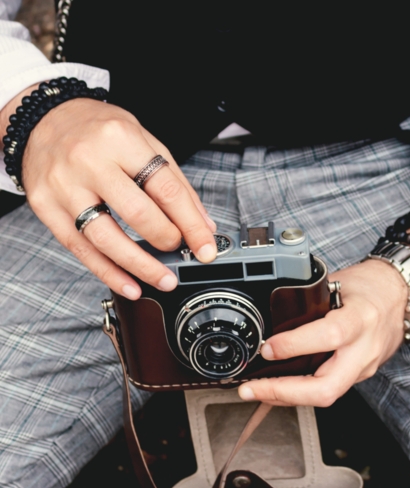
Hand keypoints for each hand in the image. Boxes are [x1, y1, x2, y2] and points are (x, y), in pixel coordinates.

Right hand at [18, 95, 217, 298]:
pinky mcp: (46, 208)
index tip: (206, 247)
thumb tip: (203, 224)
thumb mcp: (143, 139)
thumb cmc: (97, 129)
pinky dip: (108, 272)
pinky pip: (80, 249)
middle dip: (166, 240)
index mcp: (120, 139)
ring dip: (140, 266)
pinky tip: (130, 285)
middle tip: (181, 253)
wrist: (41, 119)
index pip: (166, 189)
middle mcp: (89, 161)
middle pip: (136, 213)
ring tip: (163, 280)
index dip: (191, 224)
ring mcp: (64, 186)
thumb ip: (174, 182)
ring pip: (106, 238)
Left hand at [238, 259, 407, 406]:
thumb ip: (309, 301)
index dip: (295, 345)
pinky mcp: (360, 375)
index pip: (330, 336)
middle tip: (252, 389)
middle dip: (284, 392)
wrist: (400, 294)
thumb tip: (271, 317)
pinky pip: (329, 390)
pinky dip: (300, 392)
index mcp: (361, 317)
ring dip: (286, 397)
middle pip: (328, 387)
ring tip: (256, 390)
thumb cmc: (369, 285)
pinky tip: (279, 388)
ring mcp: (364, 366)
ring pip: (326, 395)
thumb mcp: (338, 281)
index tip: (267, 348)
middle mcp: (365, 348)